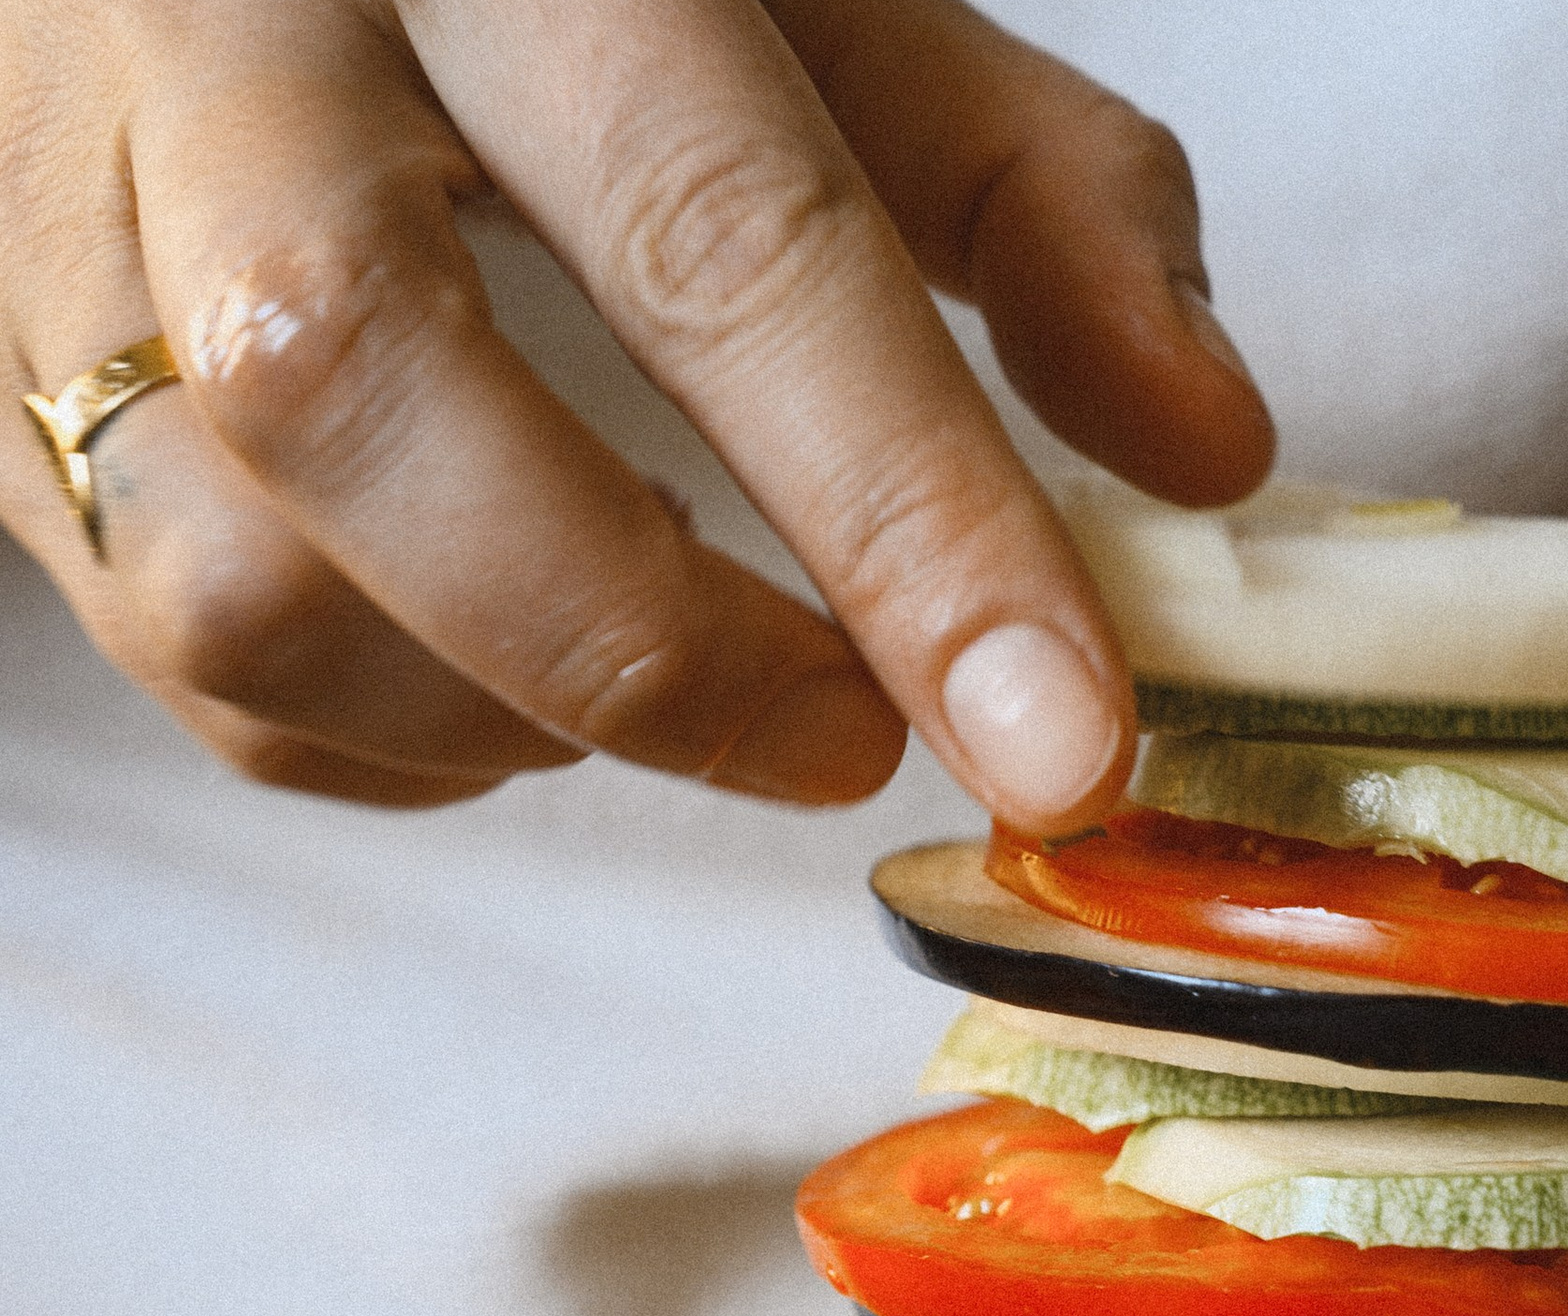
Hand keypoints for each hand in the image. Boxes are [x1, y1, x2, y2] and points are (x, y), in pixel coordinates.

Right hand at [1, 0, 1269, 816]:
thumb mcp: (846, 15)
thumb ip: (1043, 212)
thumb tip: (1207, 456)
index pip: (719, 236)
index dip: (914, 526)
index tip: (1064, 744)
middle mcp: (224, 31)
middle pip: (368, 396)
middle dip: (651, 647)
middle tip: (849, 734)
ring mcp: (53, 200)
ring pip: (224, 568)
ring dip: (504, 707)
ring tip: (678, 671)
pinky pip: (172, 646)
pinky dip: (388, 734)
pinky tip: (513, 670)